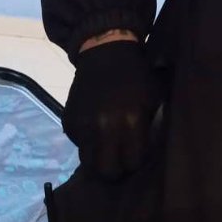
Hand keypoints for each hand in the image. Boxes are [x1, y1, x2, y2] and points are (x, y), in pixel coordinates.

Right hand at [63, 39, 161, 179]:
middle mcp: (104, 127)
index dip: (134, 163)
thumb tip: (143, 155)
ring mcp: (83, 126)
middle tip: (118, 162)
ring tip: (105, 147)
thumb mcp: (152, 98)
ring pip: (89, 162)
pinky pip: (78, 144)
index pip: (132, 163)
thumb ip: (148, 128)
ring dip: (98, 158)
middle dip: (115, 170)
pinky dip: (86, 141)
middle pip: (107, 171)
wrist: (105, 51)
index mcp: (130, 121)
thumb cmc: (136, 76)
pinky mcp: (70, 122)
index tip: (135, 157)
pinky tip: (94, 127)